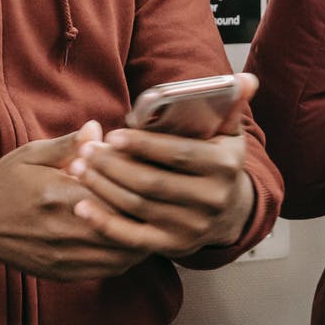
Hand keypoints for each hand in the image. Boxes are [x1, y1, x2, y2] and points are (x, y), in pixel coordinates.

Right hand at [0, 124, 149, 280]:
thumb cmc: (5, 183)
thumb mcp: (31, 155)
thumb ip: (67, 145)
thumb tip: (97, 129)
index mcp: (58, 194)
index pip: (114, 191)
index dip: (135, 183)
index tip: (146, 174)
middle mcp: (64, 229)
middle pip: (123, 225)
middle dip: (145, 214)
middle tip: (160, 200)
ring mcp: (65, 256)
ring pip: (122, 253)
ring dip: (140, 238)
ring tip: (151, 221)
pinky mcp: (64, 273)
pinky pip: (107, 270)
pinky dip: (125, 256)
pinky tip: (129, 241)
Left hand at [68, 75, 260, 255]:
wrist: (229, 211)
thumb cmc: (217, 161)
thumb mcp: (227, 133)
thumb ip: (229, 105)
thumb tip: (245, 78)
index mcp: (224, 166)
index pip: (179, 154)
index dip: (144, 145)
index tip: (112, 135)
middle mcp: (211, 200)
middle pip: (153, 182)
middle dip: (114, 165)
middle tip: (86, 150)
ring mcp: (192, 227)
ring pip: (139, 206)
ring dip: (103, 187)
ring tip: (78, 168)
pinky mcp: (174, 246)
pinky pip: (134, 238)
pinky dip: (105, 224)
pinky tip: (82, 207)